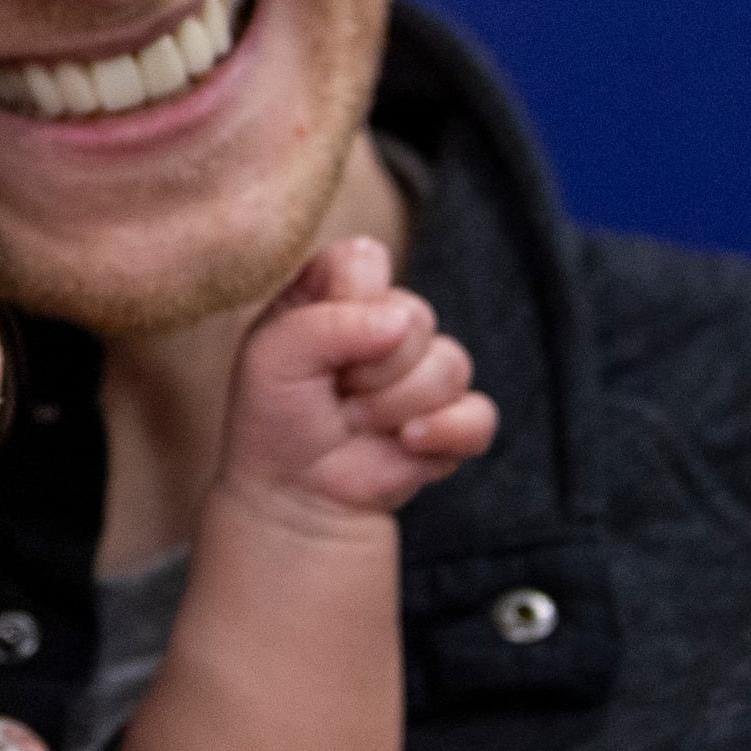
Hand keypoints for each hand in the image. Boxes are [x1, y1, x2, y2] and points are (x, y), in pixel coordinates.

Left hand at [225, 236, 497, 523]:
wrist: (295, 491)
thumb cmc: (274, 416)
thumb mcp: (271, 358)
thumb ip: (325, 324)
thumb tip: (398, 322)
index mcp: (337, 292)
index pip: (364, 259)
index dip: (346, 302)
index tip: (313, 344)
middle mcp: (386, 321)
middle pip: (415, 313)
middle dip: (369, 367)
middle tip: (335, 394)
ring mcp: (426, 369)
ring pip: (450, 364)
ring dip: (393, 406)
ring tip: (355, 422)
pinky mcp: (456, 417)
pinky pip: (479, 413)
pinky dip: (443, 432)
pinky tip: (405, 444)